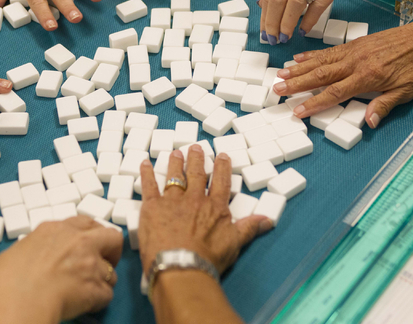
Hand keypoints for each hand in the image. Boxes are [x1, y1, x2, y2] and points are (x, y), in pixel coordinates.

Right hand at [0, 217, 122, 323]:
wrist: (18, 301)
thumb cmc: (7, 280)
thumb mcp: (18, 250)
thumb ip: (36, 246)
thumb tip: (36, 256)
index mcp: (56, 230)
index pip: (85, 222)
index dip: (89, 233)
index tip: (88, 241)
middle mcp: (78, 242)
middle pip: (112, 237)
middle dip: (111, 249)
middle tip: (102, 261)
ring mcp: (90, 264)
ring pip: (112, 271)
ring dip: (103, 280)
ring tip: (89, 289)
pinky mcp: (96, 288)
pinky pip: (107, 294)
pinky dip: (99, 300)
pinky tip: (87, 304)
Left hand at [138, 145, 271, 274]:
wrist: (181, 265)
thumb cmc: (208, 258)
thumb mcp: (234, 244)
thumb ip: (249, 228)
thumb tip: (268, 220)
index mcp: (215, 207)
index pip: (220, 182)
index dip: (222, 168)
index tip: (221, 156)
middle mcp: (194, 199)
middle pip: (196, 175)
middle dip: (196, 159)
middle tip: (195, 147)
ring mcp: (172, 201)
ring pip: (174, 176)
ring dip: (175, 163)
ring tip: (175, 153)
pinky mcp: (152, 207)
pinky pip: (149, 186)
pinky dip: (146, 174)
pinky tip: (145, 164)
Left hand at [259, 0, 375, 44]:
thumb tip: (266, 3)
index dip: (264, 17)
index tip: (264, 31)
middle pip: (277, 0)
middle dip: (271, 24)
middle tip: (272, 38)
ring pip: (294, 4)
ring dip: (286, 24)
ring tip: (285, 37)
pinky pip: (317, 6)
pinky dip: (308, 21)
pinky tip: (304, 30)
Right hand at [273, 19, 412, 127]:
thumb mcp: (406, 91)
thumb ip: (384, 105)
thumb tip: (369, 122)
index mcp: (367, 77)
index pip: (334, 94)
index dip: (314, 103)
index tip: (298, 111)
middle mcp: (355, 63)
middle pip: (320, 76)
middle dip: (297, 84)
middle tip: (277, 89)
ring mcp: (352, 52)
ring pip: (320, 62)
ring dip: (298, 69)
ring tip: (280, 74)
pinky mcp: (353, 44)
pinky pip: (328, 51)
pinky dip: (311, 55)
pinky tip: (299, 59)